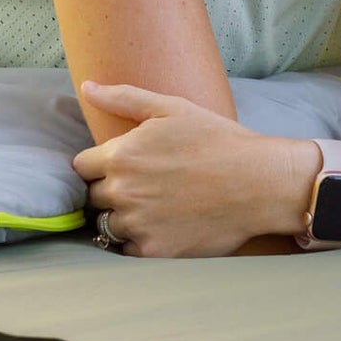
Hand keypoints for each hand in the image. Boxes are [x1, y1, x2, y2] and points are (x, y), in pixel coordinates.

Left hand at [71, 82, 311, 257]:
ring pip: (107, 225)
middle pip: (92, 198)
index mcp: (120, 156)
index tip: (122, 166)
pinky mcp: (155, 252)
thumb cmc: (217, 140)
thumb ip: (123, 98)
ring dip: (122, 218)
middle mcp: (122, 192)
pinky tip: (163, 226)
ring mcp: (137, 225)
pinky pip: (128, 250)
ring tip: (153, 207)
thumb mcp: (170, 107)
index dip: (99, 165)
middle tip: (142, 186)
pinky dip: (139, 241)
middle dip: (109, 191)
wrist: (259, 183)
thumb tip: (87, 88)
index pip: (80, 167)